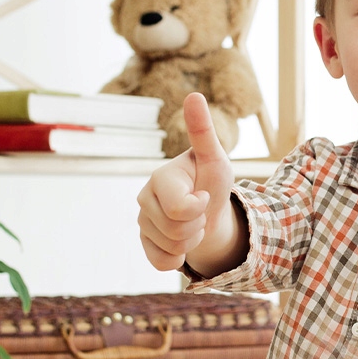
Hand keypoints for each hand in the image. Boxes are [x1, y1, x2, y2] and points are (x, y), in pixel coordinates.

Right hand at [137, 92, 235, 271]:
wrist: (209, 212)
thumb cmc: (211, 181)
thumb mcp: (214, 158)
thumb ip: (203, 132)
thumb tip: (194, 95)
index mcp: (160, 176)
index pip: (178, 207)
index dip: (198, 207)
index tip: (203, 196)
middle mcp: (145, 197)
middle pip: (176, 229)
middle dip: (197, 225)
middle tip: (200, 211)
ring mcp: (143, 222)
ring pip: (172, 247)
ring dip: (192, 240)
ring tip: (193, 223)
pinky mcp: (145, 243)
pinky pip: (161, 263)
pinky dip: (178, 258)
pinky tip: (181, 243)